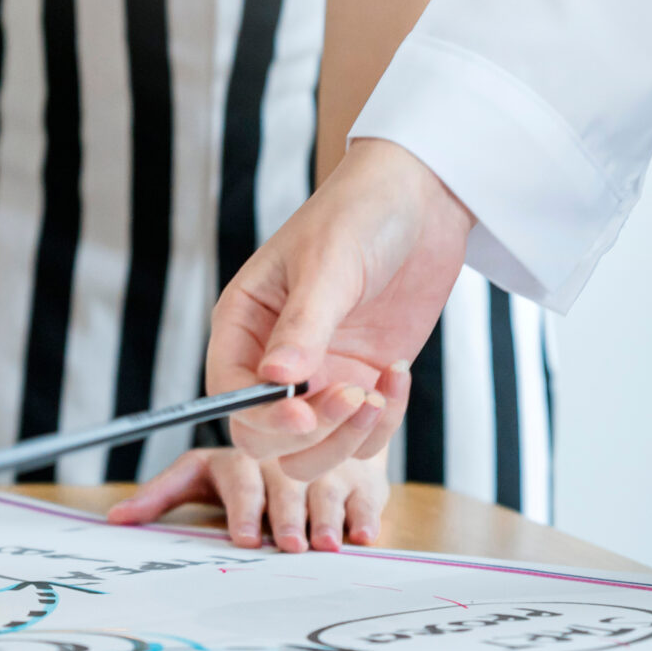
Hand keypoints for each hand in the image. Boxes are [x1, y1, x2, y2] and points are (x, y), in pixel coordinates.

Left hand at [108, 447, 389, 552]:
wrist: (305, 437)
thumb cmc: (240, 475)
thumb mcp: (197, 477)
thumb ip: (160, 495)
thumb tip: (114, 518)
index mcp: (243, 455)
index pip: (242, 479)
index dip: (245, 509)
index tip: (245, 540)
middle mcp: (286, 457)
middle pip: (288, 487)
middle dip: (288, 517)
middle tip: (291, 546)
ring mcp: (328, 464)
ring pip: (328, 488)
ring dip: (328, 517)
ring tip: (328, 545)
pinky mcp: (363, 477)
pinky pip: (367, 493)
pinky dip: (367, 513)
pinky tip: (366, 536)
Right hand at [209, 137, 474, 479]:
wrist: (421, 199)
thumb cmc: (359, 215)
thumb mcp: (328, 265)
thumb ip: (304, 325)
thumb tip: (276, 380)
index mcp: (243, 325)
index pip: (230, 394)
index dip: (261, 415)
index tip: (303, 415)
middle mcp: (272, 360)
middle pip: (264, 438)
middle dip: (311, 433)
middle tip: (355, 398)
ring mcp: (318, 378)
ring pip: (312, 450)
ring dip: (347, 439)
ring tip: (379, 395)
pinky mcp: (361, 385)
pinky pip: (363, 436)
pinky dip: (385, 421)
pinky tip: (400, 373)